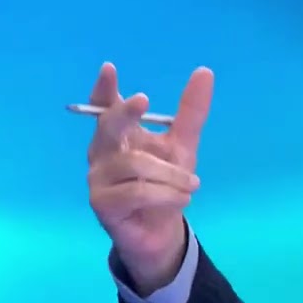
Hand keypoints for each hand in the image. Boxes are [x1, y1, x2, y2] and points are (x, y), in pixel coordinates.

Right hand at [86, 62, 212, 292]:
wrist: (163, 233)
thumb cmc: (167, 185)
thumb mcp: (183, 147)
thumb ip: (190, 113)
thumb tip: (205, 72)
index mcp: (119, 135)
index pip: (104, 107)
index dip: (104, 89)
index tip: (110, 69)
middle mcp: (102, 153)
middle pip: (108, 127)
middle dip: (125, 112)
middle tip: (145, 101)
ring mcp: (98, 178)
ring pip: (134, 164)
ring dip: (171, 174)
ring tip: (193, 185)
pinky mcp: (102, 203)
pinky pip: (136, 192)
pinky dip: (165, 194)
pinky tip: (180, 199)